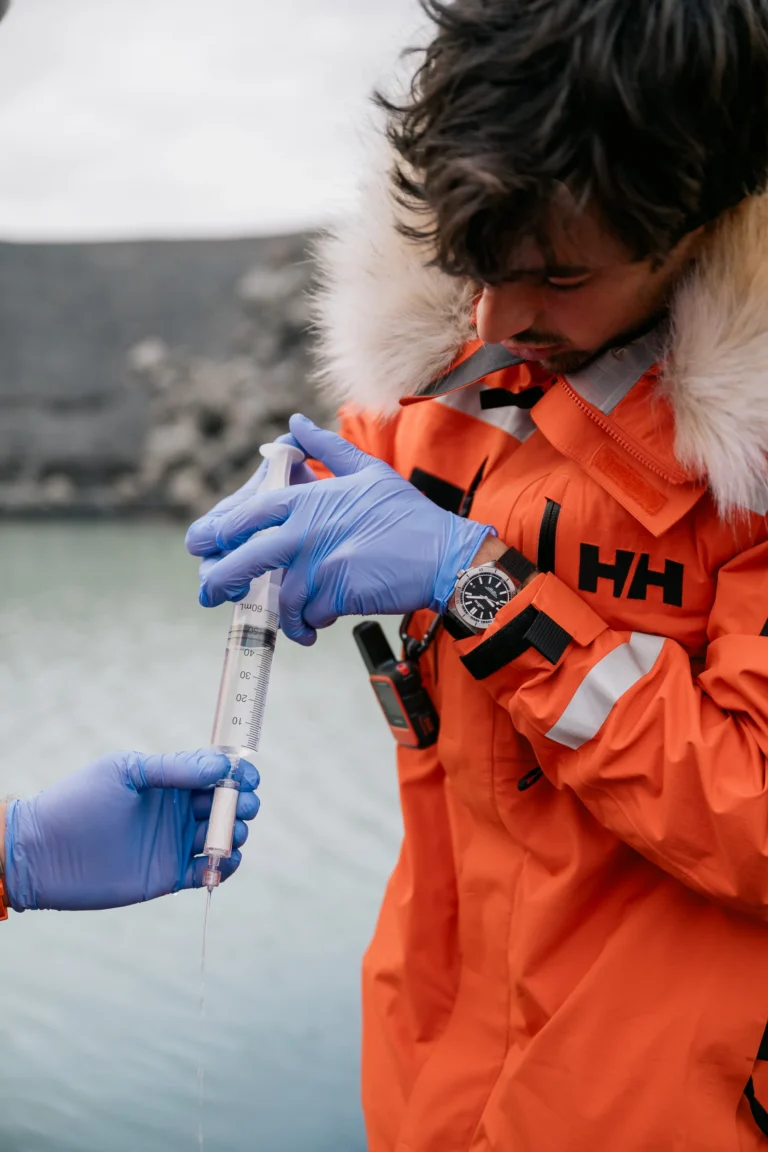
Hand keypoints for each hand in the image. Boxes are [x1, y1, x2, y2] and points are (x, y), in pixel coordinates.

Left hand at [3, 749, 259, 911]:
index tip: (247, 778)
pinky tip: (218, 862)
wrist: (43, 852)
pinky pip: (209, 872)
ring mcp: (174, 842)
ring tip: (225, 836)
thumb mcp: (126, 772)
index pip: (216, 773)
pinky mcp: (169, 875)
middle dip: (242, 804)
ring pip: (222, 836)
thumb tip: (220, 766)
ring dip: (234, 834)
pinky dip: (223, 867)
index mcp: (169, 779)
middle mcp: (176, 809)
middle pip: (227, 804)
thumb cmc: (79, 801)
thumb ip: (174, 768)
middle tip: (237, 807)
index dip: (238, 774)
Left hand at [189, 413, 492, 644]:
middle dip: (220, 580)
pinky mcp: (336, 593)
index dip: (218, 530)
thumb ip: (325, 449)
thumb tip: (295, 422)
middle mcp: (308, 529)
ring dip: (278, 613)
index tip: (202, 545)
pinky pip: (307, 615)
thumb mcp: (368, 471)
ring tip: (286, 621)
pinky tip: (312, 627)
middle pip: (246, 558)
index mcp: (310, 499)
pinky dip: (306, 625)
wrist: (444, 557)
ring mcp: (321, 562)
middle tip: (210, 593)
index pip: (248, 513)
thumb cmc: (408, 516)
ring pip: (279, 596)